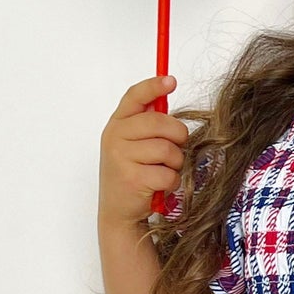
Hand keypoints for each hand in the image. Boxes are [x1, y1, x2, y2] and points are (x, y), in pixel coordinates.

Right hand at [98, 74, 187, 229]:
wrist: (118, 212)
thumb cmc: (131, 176)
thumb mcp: (132, 146)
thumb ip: (146, 126)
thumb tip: (167, 102)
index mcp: (117, 124)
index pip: (134, 96)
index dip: (154, 86)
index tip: (170, 81)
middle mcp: (115, 137)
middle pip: (160, 122)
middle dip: (178, 135)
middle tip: (177, 147)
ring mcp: (122, 157)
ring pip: (168, 149)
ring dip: (175, 163)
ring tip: (164, 171)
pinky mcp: (132, 178)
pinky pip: (168, 173)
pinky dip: (172, 182)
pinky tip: (160, 186)